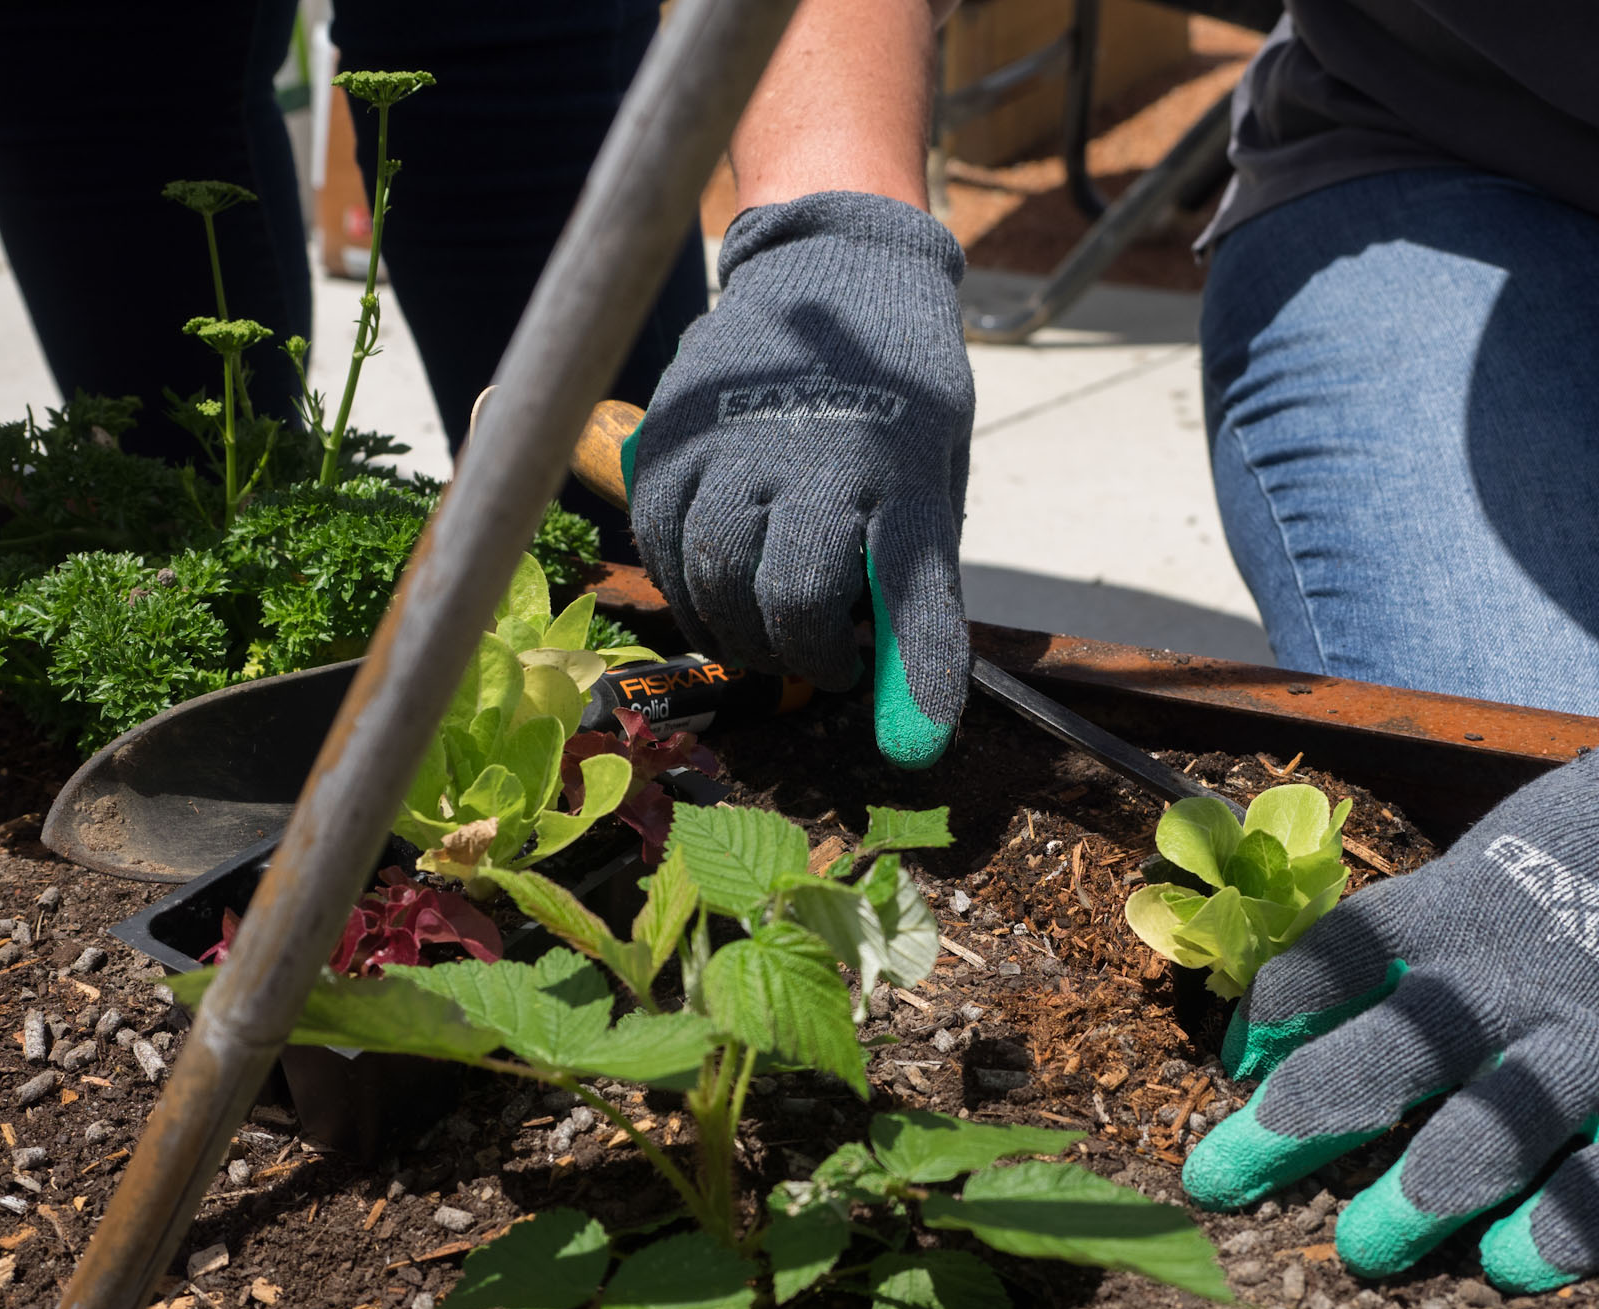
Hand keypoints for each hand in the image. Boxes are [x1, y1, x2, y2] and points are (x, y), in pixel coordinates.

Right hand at [628, 191, 973, 768]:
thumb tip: (894, 688)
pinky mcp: (675, 437)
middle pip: (788, 601)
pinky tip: (717, 591)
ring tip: (769, 630)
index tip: (914, 747)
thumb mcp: (935, 473)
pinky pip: (663, 542)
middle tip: (826, 660)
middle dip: (805, 656)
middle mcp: (815, 458)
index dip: (915, 675)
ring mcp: (734, 444)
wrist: (835, 271)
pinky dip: (688, 587)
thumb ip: (908, 569)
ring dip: (740, 631)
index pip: (912, 592)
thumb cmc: (900, 394)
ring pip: (714, 578)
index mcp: (902, 470)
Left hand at [1182, 682, 1598, 1291]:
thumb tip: (1258, 1040)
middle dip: (1301, 1118)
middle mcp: (1504, 978)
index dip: (1273, 1011)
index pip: (1333, 958)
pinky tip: (1513, 1266)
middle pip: (1391, 1050)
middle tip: (1223, 1179)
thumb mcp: (1453, 880)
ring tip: (1361, 1248)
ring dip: (1427, 1189)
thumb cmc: (1543, 880)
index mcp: (1440, 916)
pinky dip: (1573, 1224)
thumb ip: (1375, 957)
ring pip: (1500, 1120)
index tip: (1234, 1068)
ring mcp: (1588, 1033)